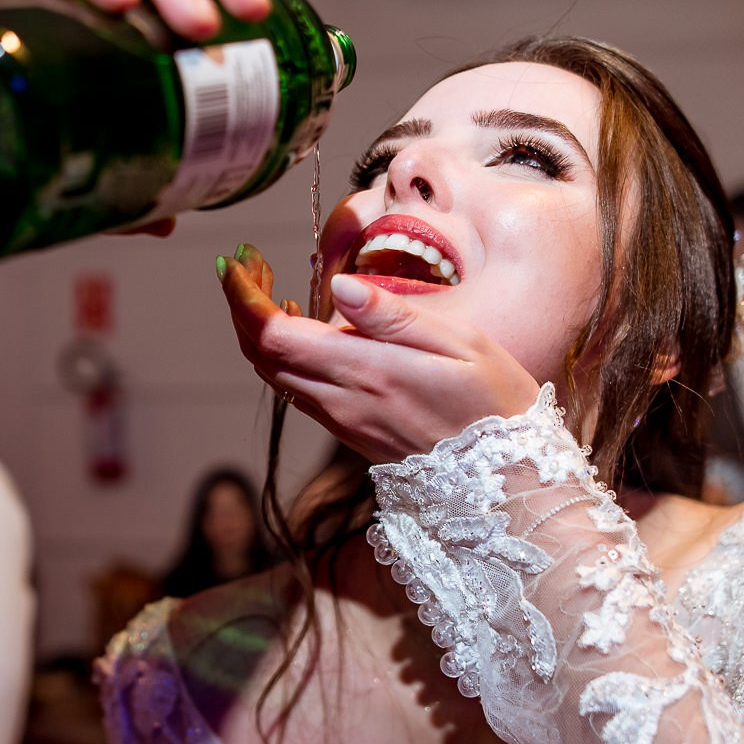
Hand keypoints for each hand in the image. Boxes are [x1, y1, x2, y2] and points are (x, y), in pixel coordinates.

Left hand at [218, 243, 541, 463]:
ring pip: (274, 374)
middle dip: (242, 305)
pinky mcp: (350, 432)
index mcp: (363, 371)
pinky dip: (282, 355)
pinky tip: (300, 328)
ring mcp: (342, 421)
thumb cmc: (494, 406)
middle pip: (261, 354)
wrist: (506, 482)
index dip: (243, 297)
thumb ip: (393, 316)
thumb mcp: (461, 344)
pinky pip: (296, 391)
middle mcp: (340, 401)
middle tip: (248, 263)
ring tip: (267, 286)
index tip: (236, 261)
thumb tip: (337, 286)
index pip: (273, 334)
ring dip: (258, 330)